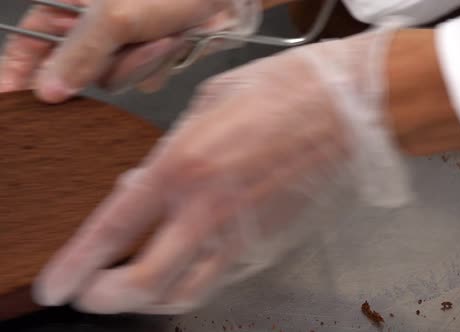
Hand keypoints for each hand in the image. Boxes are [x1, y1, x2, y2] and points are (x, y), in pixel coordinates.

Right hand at [0, 0, 260, 101]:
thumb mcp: (116, 15)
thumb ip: (79, 53)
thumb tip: (49, 89)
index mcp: (70, 5)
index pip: (29, 44)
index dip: (16, 73)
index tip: (9, 99)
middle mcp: (93, 25)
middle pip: (75, 71)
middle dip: (103, 64)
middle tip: (126, 45)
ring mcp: (122, 43)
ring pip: (112, 80)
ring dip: (140, 62)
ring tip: (162, 35)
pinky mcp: (148, 57)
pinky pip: (142, 81)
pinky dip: (159, 66)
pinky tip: (174, 42)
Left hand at [33, 29, 410, 314]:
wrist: (342, 108)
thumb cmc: (276, 92)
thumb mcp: (204, 107)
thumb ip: (167, 155)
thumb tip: (140, 188)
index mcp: (184, 165)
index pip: (114, 231)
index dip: (76, 268)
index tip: (58, 285)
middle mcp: (210, 209)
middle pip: (146, 285)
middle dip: (107, 299)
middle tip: (91, 295)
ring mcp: (243, 233)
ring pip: (186, 294)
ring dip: (149, 301)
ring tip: (133, 289)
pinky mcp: (269, 242)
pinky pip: (220, 277)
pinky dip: (191, 282)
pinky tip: (183, 266)